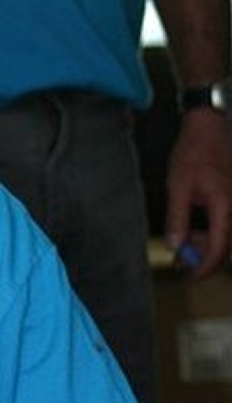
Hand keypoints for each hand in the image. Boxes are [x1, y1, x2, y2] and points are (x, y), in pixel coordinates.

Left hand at [166, 109, 231, 275]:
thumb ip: (178, 218)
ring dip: (206, 244)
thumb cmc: (194, 151)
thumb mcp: (178, 185)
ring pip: (226, 235)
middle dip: (204, 256)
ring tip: (184, 241)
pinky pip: (226, 222)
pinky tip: (194, 229)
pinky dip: (211, 231)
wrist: (209, 126)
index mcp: (225, 205)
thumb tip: (176, 245)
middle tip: (182, 260)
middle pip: (225, 245)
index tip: (191, 276)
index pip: (219, 247)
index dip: (205, 266)